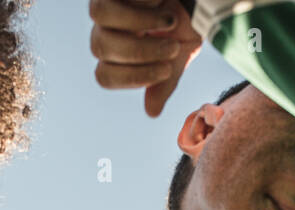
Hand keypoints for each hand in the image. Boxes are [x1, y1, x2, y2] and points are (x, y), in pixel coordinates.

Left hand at [89, 0, 202, 116]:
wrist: (193, 1)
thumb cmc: (182, 28)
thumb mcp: (177, 58)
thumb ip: (164, 83)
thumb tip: (151, 112)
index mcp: (115, 58)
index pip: (105, 76)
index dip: (133, 77)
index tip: (166, 70)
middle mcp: (104, 34)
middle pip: (102, 49)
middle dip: (141, 52)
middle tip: (173, 49)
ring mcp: (103, 9)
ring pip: (101, 20)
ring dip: (138, 25)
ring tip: (170, 22)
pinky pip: (112, 2)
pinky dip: (141, 5)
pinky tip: (163, 3)